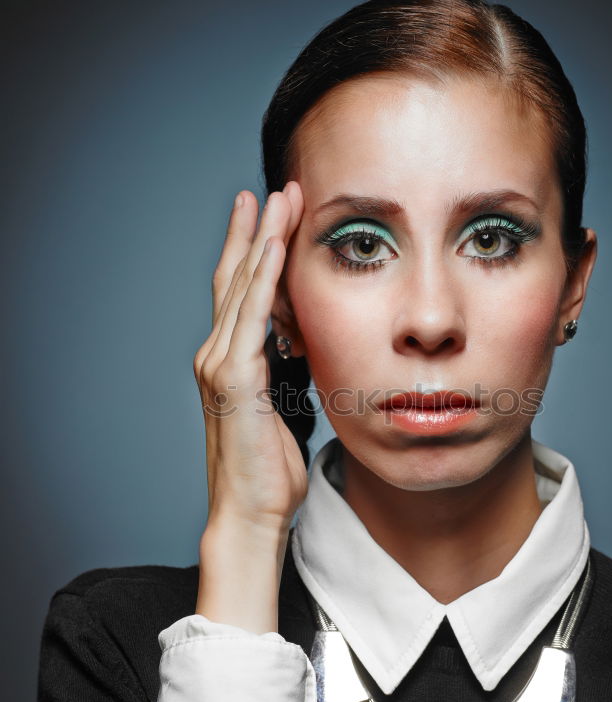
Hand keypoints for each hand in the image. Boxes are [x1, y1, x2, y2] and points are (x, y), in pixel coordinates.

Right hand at [193, 182, 307, 534]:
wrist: (252, 512)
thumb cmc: (268, 470)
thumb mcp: (283, 409)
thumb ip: (284, 373)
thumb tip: (305, 347)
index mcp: (231, 361)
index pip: (242, 293)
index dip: (257, 250)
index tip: (275, 214)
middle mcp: (217, 354)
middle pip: (237, 277)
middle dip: (258, 229)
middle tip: (277, 189)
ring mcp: (220, 364)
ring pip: (242, 286)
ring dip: (262, 238)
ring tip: (279, 198)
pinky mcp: (233, 378)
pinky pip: (250, 315)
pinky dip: (261, 277)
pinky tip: (274, 244)